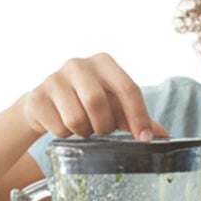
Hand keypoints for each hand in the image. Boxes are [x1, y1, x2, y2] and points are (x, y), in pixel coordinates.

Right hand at [16, 53, 168, 140]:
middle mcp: (78, 64)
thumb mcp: (113, 106)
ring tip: (82, 127)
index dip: (138, 116)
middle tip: (102, 129)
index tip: (142, 138)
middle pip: (97, 102)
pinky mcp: (37, 97)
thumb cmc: (85, 102)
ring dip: (84, 132)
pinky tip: (63, 125)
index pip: (127, 88)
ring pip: (76, 118)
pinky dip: (65, 135)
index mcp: (103, 62)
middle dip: (104, 125)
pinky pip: (58, 128)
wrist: (44, 104)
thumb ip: (137, 118)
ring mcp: (54, 78)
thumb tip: (164, 136)